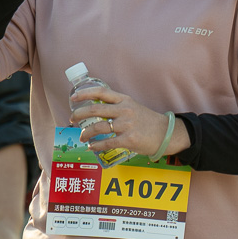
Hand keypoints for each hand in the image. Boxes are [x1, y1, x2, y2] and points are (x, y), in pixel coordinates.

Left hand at [71, 86, 189, 158]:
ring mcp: (126, 125)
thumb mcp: (133, 107)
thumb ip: (117, 107)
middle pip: (95, 110)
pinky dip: (96, 145)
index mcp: (124, 100)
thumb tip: (96, 112)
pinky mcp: (129, 140)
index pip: (101, 92)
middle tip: (72, 119)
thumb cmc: (147, 121)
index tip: (73, 98)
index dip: (84, 94)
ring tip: (82, 136)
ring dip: (86, 133)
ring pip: (98, 127)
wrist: (166, 133)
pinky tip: (92, 146)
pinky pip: (107, 142)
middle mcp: (124, 110)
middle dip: (79, 114)